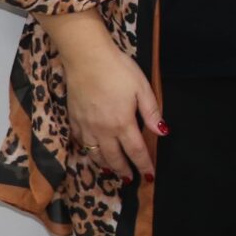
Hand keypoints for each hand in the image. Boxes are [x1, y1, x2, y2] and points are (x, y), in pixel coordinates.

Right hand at [46, 16, 161, 182]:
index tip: (149, 176)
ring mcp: (86, 125)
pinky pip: (80, 141)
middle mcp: (103, 130)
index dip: (144, 166)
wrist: (86, 56)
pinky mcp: (74, 118)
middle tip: (129, 179)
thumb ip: (151, 112)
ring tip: (112, 171)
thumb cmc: (117, 69)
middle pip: (114, 157)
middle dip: (124, 170)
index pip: (136, 151)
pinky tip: (91, 151)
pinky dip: (87, 151)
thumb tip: (162, 132)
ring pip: (95, 154)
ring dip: (105, 165)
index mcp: (122, 123)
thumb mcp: (142, 88)